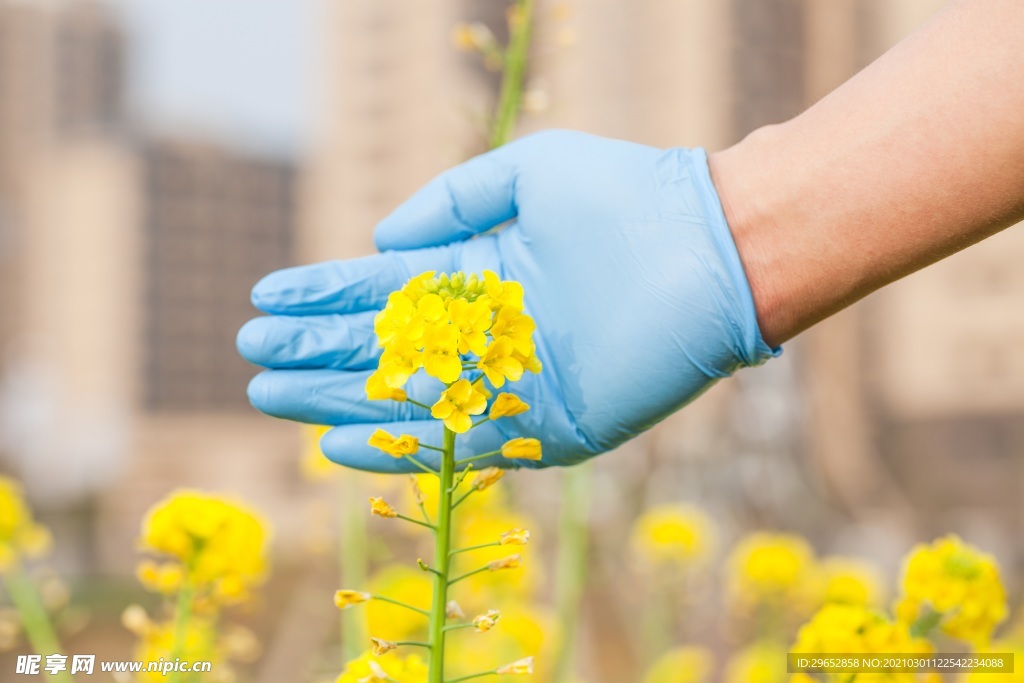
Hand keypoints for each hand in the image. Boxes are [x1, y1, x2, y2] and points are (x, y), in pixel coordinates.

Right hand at [237, 130, 776, 471]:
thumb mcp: (528, 174)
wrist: (712, 250)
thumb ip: (452, 201)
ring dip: (337, 399)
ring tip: (272, 392)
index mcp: (481, 273)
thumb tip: (381, 241)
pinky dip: (400, 446)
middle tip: (252, 355)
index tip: (265, 296)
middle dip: (314, 350)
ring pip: (406, 396)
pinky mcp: (546, 425)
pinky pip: (460, 443)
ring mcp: (514, 381)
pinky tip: (340, 441)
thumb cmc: (626, 197)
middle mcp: (489, 331)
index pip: (384, 289)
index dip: (322, 293)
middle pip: (383, 346)